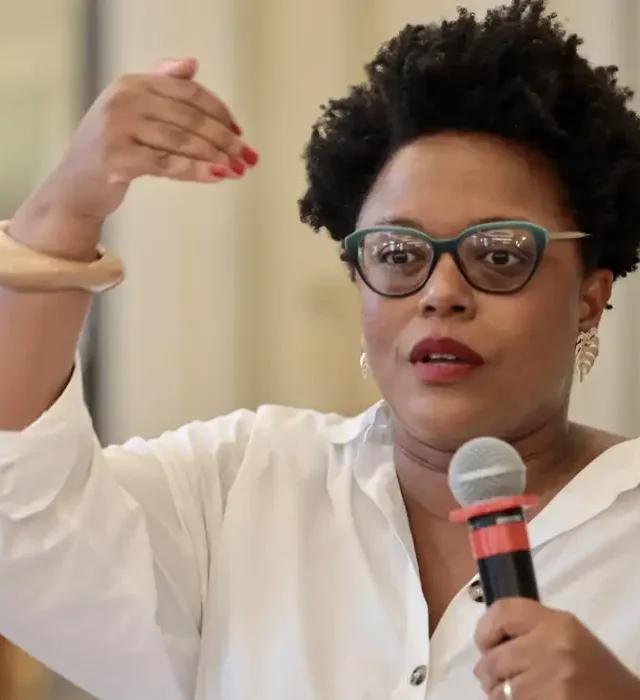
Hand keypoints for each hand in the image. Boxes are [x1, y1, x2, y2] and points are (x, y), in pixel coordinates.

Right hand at [43, 57, 258, 222]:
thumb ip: (162, 85)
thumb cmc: (113, 148)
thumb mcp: (134, 110)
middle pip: (190, 118)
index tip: (240, 132)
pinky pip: (168, 164)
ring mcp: (118, 128)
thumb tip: (193, 64)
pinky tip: (218, 176)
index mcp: (132, 83)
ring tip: (238, 170)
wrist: (76, 185)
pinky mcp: (117, 158)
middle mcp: (124, 99)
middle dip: (224, 139)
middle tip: (248, 156)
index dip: (219, 112)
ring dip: (216, 157)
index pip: (188, 92)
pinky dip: (197, 171)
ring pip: (182, 141)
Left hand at [474, 598, 639, 699]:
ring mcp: (552, 681)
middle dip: (489, 671)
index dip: (485, 629)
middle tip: (497, 677)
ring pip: (500, 689)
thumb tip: (487, 638)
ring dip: (500, 695)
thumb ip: (531, 630)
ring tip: (519, 693)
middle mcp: (553, 647)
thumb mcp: (568, 637)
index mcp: (557, 623)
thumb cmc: (595, 672)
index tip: (486, 643)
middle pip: (494, 657)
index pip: (502, 612)